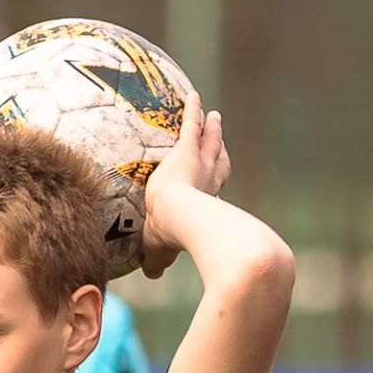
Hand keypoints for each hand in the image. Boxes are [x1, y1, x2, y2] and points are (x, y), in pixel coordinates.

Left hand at [140, 95, 231, 279]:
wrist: (185, 220)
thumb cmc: (174, 239)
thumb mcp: (162, 251)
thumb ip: (157, 261)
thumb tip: (151, 276)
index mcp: (206, 205)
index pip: (211, 193)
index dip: (213, 186)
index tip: (214, 183)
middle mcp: (210, 182)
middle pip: (218, 162)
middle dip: (219, 149)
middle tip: (221, 141)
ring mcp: (201, 163)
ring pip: (209, 141)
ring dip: (212, 129)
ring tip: (215, 116)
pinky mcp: (188, 149)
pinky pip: (190, 125)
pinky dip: (192, 110)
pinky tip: (192, 96)